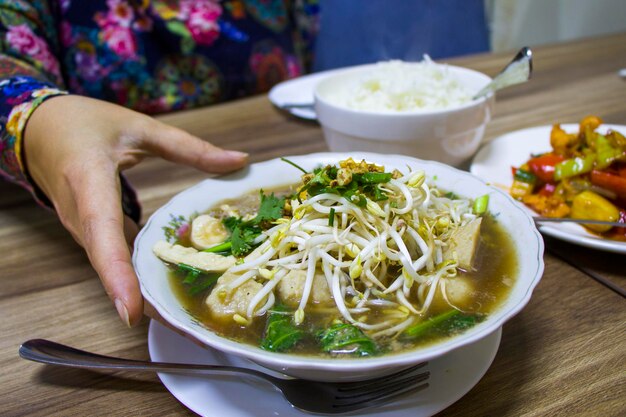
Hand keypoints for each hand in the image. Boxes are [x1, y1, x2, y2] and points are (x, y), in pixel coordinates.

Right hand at [24, 95, 247, 325]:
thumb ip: (189, 147)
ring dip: (143, 292)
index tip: (132, 311)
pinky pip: (115, 258)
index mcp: (89, 182)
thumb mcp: (139, 128)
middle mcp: (82, 216)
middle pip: (110, 265)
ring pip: (113, 267)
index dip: (116, 275)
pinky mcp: (91, 234)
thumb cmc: (84, 124)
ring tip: (185, 315)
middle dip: (143, 299)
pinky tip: (172, 284)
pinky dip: (139, 275)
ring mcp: (83, 229)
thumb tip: (239, 161)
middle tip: (184, 325)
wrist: (38, 130)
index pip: (102, 235)